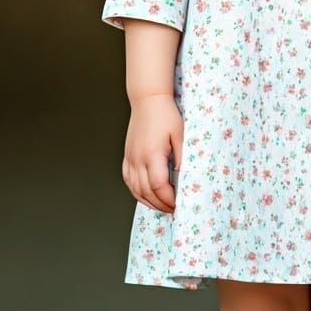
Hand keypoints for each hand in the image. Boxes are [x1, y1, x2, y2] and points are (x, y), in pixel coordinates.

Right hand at [121, 92, 182, 211]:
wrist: (148, 100)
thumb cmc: (166, 115)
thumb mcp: (180, 134)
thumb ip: (182, 156)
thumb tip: (183, 177)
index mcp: (152, 154)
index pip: (159, 185)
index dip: (168, 199)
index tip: (179, 204)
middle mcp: (137, 158)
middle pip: (146, 191)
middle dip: (161, 204)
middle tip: (174, 210)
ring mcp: (130, 158)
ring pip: (135, 189)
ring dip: (148, 202)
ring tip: (162, 207)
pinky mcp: (127, 156)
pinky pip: (128, 180)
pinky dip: (137, 192)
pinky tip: (145, 196)